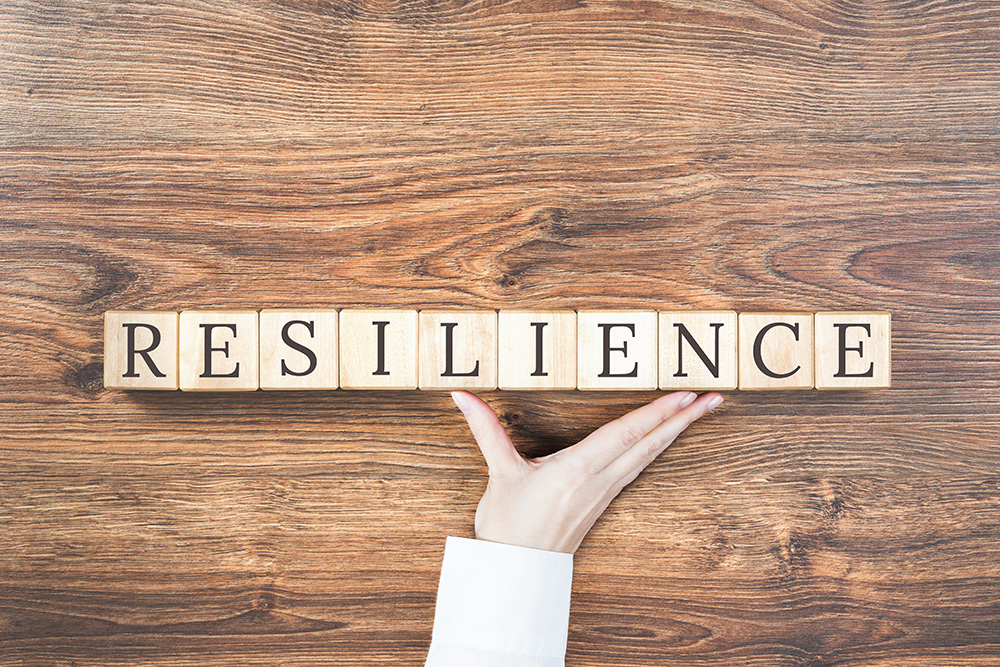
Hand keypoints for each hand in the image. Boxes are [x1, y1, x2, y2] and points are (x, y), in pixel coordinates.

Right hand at [450, 390, 723, 553]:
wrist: (515, 571)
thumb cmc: (509, 526)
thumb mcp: (498, 473)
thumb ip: (485, 429)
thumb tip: (462, 396)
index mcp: (577, 470)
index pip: (625, 434)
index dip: (657, 413)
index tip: (685, 396)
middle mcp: (598, 480)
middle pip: (648, 444)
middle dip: (682, 419)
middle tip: (713, 398)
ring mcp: (604, 492)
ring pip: (647, 456)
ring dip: (675, 432)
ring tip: (699, 412)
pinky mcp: (602, 501)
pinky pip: (637, 468)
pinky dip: (656, 448)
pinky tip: (664, 440)